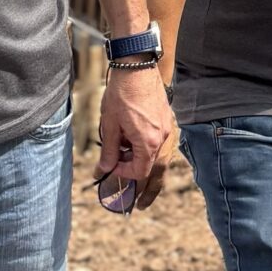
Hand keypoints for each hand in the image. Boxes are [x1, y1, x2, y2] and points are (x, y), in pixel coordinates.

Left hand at [98, 67, 173, 214]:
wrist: (136, 66)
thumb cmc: (121, 94)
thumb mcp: (110, 125)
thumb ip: (110, 151)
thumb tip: (104, 170)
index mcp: (148, 142)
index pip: (139, 172)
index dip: (125, 176)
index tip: (111, 172)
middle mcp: (162, 138)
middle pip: (156, 171)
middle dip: (148, 189)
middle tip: (140, 205)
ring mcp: (167, 128)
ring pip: (161, 159)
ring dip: (150, 172)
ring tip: (142, 184)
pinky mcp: (167, 119)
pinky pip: (162, 145)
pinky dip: (153, 155)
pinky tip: (142, 153)